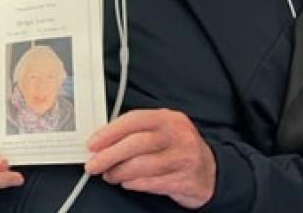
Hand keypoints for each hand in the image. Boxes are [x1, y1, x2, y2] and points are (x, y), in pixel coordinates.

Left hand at [85, 109, 215, 208]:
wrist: (210, 172)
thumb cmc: (177, 148)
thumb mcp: (161, 131)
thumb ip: (135, 132)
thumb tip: (102, 142)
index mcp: (168, 118)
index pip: (134, 120)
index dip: (109, 132)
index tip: (93, 143)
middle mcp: (178, 135)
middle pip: (136, 143)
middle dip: (109, 155)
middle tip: (94, 164)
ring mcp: (184, 158)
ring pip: (143, 165)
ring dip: (120, 172)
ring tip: (110, 175)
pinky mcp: (186, 180)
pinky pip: (153, 183)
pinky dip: (135, 183)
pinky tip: (126, 182)